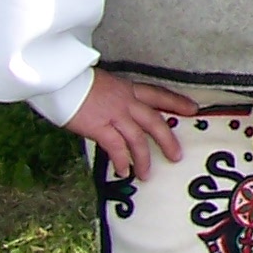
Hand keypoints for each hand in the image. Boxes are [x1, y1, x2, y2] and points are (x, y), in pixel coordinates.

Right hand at [65, 72, 197, 178]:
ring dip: (144, 158)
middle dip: (167, 139)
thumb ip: (114, 97)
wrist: (60, 77)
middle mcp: (126, 101)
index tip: (193, 109)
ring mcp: (114, 114)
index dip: (176, 102)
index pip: (158, 94)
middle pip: (155, 121)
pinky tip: (124, 171)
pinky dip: (122, 161)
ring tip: (147, 174)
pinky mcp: (99, 126)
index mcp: (128, 88)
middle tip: (177, 156)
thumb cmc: (75, 81)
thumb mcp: (103, 84)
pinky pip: (116, 147)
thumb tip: (117, 111)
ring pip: (138, 138)